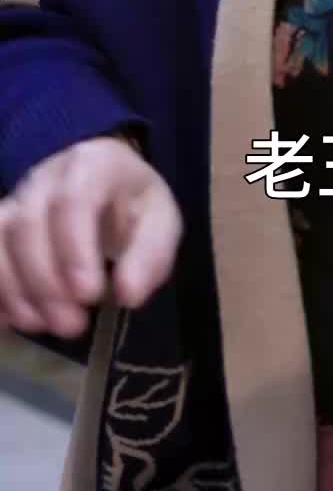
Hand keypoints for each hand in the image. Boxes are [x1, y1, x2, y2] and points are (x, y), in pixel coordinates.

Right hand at [0, 136, 182, 337]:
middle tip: (71, 325)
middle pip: (27, 225)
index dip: (74, 249)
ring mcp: (15, 200)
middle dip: (45, 283)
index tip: (89, 295)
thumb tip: (129, 294)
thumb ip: (150, 254)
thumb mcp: (159, 222)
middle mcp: (45, 178)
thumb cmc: (132, 205)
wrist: (105, 185)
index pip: (73, 200)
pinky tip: (11, 320)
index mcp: (93, 165)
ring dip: (14, 290)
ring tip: (42, 325)